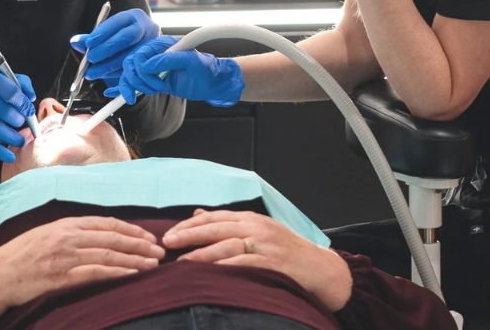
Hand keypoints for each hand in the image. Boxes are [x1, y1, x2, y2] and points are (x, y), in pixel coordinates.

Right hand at [0, 63, 35, 162]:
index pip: (11, 90)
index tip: (30, 113)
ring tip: (19, 141)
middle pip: (4, 110)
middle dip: (18, 122)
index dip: (23, 104)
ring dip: (11, 137)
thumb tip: (31, 97)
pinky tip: (9, 156)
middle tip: (24, 127)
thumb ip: (14, 82)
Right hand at [0, 216, 164, 328]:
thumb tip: (97, 236)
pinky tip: (133, 274)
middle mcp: (67, 235)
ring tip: (153, 263)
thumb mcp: (46, 235)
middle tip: (159, 249)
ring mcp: (65, 255)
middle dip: (139, 243)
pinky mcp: (61, 276)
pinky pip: (95, 273)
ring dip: (134, 258)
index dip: (130, 228)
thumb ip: (70, 233)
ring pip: (108, 254)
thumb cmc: (20, 257)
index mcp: (65, 223)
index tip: (148, 235)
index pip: (105, 222)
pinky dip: (117, 272)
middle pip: (112, 236)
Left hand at [70, 8, 158, 83]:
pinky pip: (135, 72)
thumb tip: (74, 42)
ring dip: (109, 67)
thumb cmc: (120, 37)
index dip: (102, 33)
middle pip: (126, 38)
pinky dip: (117, 79)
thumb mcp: (108, 34)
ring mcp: (152, 46)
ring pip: (130, 56)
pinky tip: (104, 83)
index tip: (88, 43)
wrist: (144, 46)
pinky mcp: (152, 63)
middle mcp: (147, 28)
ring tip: (92, 73)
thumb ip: (92, 38)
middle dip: (106, 50)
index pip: (118, 22)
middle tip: (90, 59)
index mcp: (134, 17)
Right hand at [112, 36, 243, 106]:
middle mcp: (154, 55)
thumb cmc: (205, 68)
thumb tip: (146, 66)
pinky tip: (125, 97)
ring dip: (135, 85)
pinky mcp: (153, 80)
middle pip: (131, 63)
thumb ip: (168, 61)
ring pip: (130, 74)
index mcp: (161, 45)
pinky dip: (127, 89)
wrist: (212, 82)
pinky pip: (134, 83)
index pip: (140, 53)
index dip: (143, 68)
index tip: (155, 80)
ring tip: (152, 91)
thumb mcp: (190, 61)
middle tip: (155, 87)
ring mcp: (153, 68)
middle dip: (138, 78)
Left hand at [162, 210, 351, 311]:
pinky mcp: (272, 263)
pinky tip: (209, 275)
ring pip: (226, 247)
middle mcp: (255, 227)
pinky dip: (225, 269)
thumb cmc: (288, 251)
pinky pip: (243, 265)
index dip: (190, 225)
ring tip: (181, 263)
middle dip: (189, 235)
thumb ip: (230, 224)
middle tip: (167, 243)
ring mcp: (264, 245)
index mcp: (250, 218)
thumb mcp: (259, 231)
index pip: (213, 218)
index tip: (170, 233)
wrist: (322, 269)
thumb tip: (198, 214)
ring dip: (201, 255)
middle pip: (215, 228)